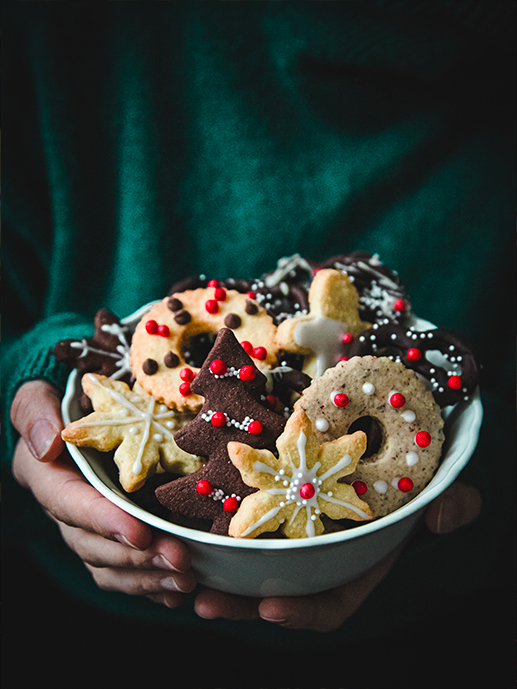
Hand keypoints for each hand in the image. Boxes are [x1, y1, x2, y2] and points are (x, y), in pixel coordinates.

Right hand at [11, 381, 196, 607]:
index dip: (104, 523)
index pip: (71, 505)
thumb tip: (48, 444)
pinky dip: (150, 585)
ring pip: (111, 567)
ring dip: (147, 578)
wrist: (75, 417)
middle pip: (95, 546)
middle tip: (179, 561)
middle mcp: (67, 512)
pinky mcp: (113, 535)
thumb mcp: (36, 397)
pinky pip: (126, 571)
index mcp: (48, 478)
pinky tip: (177, 591)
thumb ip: (36, 413)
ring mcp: (90, 528)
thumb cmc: (57, 404)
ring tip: (185, 580)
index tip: (138, 534)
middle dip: (137, 558)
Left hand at [194, 481, 481, 631]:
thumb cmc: (417, 476)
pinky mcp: (278, 506)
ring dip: (220, 576)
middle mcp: (323, 556)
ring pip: (256, 566)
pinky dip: (220, 537)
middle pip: (281, 591)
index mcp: (358, 564)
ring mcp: (298, 534)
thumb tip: (441, 518)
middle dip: (244, 603)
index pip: (332, 604)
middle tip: (205, 600)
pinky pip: (247, 529)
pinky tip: (190, 533)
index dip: (304, 612)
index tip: (273, 607)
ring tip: (184, 577)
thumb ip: (454, 506)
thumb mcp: (444, 489)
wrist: (392, 446)